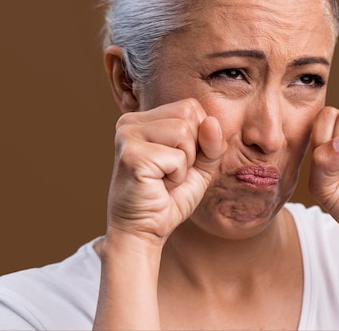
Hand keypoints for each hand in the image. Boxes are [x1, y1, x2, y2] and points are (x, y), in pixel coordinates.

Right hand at [106, 98, 225, 243]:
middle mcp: (130, 122)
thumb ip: (211, 143)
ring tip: (166, 178)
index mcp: (143, 119)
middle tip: (172, 172)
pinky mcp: (131, 155)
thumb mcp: (200, 166)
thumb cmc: (170, 198)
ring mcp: (127, 136)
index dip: (200, 136)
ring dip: (185, 163)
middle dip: (193, 149)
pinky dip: (177, 176)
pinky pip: (177, 157)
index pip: (190, 106)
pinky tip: (159, 186)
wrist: (144, 231)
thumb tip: (211, 121)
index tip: (180, 161)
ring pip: (184, 132)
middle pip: (188, 114)